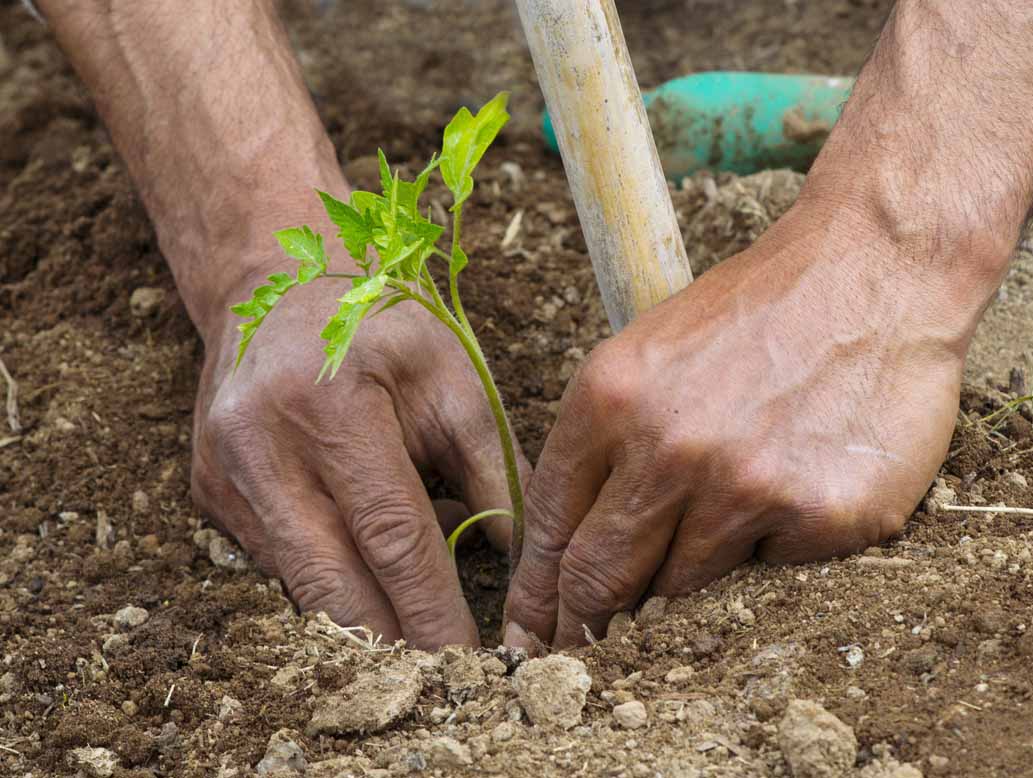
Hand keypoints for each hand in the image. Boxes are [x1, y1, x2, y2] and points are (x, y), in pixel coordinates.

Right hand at [190, 204, 528, 648]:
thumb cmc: (383, 325)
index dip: (433, 609)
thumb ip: (492, 470)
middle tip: (448, 680)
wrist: (277, 284)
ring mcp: (223, 473)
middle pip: (332, 580)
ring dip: (360, 626)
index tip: (475, 660)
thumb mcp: (453, 377)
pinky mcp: (208, 493)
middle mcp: (260, 443)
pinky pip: (277, 564)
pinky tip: (370, 589)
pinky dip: (329, 587)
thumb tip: (524, 561)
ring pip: (300, 585)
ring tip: (418, 645)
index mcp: (331, 403)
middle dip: (395, 642)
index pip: (392, 535)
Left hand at [503, 194, 997, 648]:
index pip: (549, 528)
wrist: (872, 270)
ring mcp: (746, 487)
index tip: (529, 638)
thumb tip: (572, 556)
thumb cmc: (757, 313)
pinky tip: (797, 480)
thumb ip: (606, 448)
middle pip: (599, 579)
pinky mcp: (819, 516)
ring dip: (691, 572)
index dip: (535, 595)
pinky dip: (775, 543)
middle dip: (583, 625)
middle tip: (582, 655)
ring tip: (727, 508)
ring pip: (683, 588)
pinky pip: (772, 569)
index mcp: (610, 400)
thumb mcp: (650, 354)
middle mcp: (669, 448)